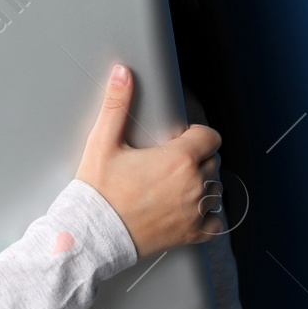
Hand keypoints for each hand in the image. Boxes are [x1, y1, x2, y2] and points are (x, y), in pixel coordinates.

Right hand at [75, 63, 222, 260]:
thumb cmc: (98, 191)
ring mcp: (194, 212)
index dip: (196, 136)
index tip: (181, 141)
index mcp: (179, 159)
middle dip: (196, 159)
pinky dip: (207, 216)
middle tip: (171, 163)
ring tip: (176, 185)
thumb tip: (123, 74)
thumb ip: (117, 104)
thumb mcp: (103, 142)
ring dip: (202, 185)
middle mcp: (193, 185)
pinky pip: (214, 222)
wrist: (92, 234)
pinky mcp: (191, 234)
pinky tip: (188, 210)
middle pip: (212, 162)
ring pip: (215, 190)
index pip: (210, 137)